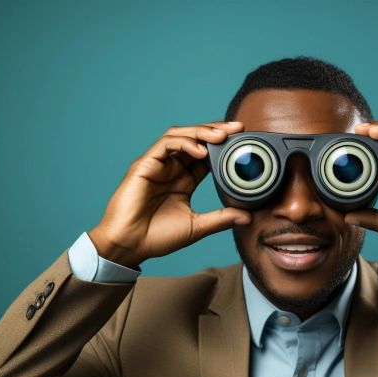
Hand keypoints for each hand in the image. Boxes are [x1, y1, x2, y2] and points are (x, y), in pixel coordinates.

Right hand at [89, 122, 250, 267]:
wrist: (129, 246)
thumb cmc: (157, 237)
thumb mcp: (197, 227)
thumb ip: (221, 219)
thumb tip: (248, 217)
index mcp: (184, 180)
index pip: (206, 155)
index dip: (224, 146)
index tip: (244, 142)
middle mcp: (171, 168)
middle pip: (195, 139)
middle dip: (217, 131)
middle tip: (239, 129)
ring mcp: (157, 165)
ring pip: (180, 136)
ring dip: (202, 132)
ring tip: (222, 135)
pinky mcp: (144, 165)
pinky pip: (165, 145)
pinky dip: (184, 143)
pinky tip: (201, 150)